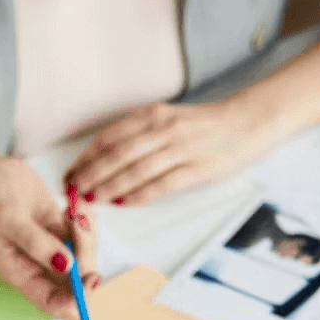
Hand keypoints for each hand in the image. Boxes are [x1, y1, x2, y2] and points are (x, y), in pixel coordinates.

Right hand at [0, 153, 98, 315]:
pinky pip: (84, 236)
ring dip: (87, 234)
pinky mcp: (60, 231)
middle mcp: (38, 266)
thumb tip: (66, 265)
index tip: (90, 277)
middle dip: (85, 254)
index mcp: (19, 272)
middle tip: (78, 224)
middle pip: (75, 281)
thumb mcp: (8, 218)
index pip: (51, 302)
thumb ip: (36, 243)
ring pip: (84, 256)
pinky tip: (74, 205)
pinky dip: (86, 221)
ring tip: (74, 209)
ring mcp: (51, 249)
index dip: (74, 299)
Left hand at [65, 100, 277, 206]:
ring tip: (91, 199)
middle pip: (116, 154)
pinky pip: (161, 185)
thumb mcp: (170, 119)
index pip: (109, 137)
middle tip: (71, 191)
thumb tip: (109, 159)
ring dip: (109, 186)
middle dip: (89, 174)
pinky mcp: (197, 169)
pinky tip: (123, 204)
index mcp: (153, 115)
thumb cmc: (208, 124)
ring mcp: (180, 149)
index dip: (86, 157)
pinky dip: (139, 195)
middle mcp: (163, 129)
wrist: (250, 121)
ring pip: (134, 170)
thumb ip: (143, 134)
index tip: (69, 173)